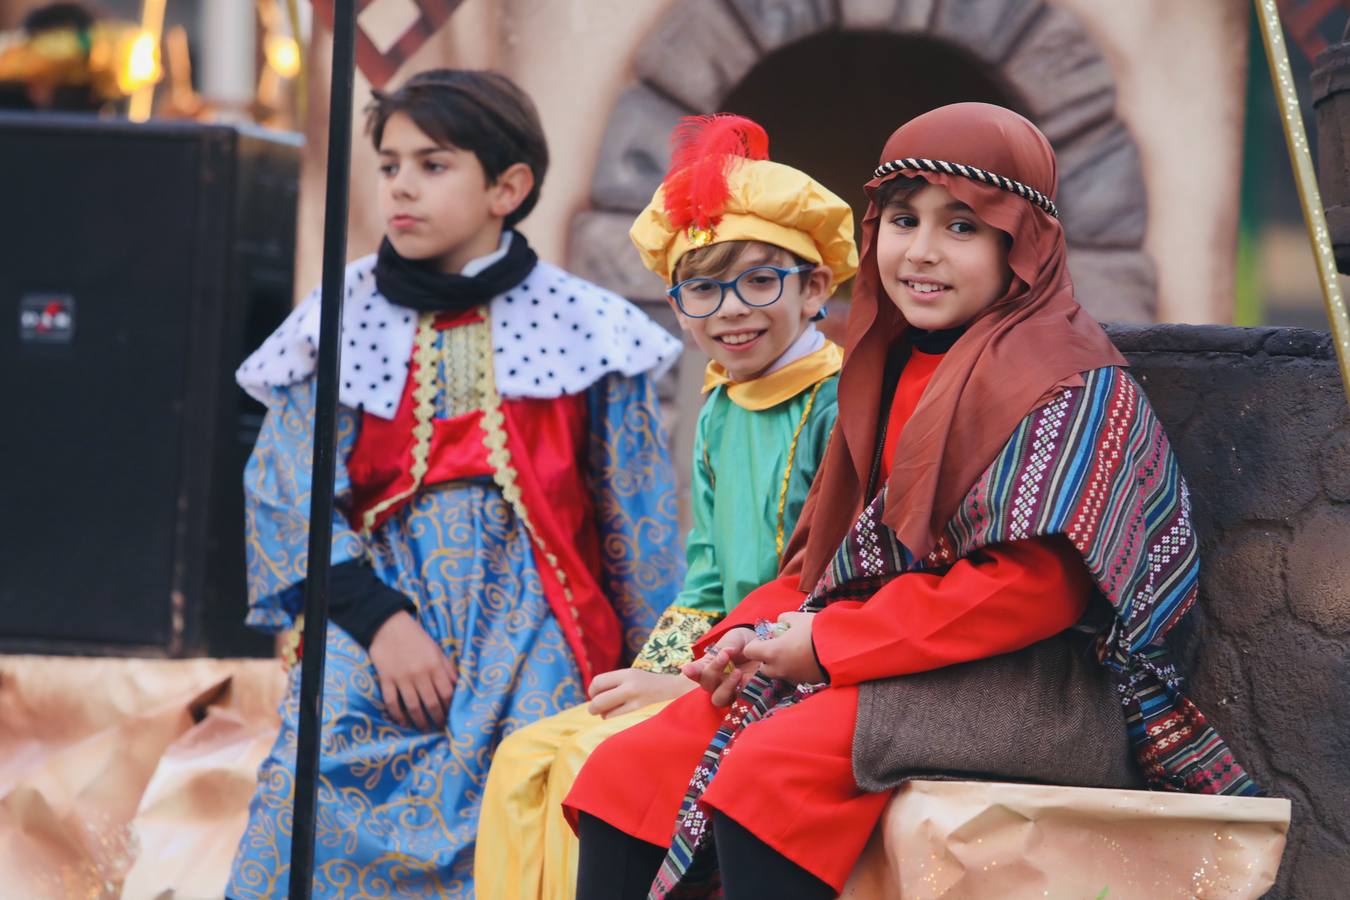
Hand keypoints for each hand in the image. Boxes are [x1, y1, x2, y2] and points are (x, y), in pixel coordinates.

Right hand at [367, 611, 455, 730]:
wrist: (389, 625)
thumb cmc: (416, 637)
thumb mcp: (437, 650)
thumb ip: (447, 668)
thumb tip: (458, 687)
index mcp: (435, 666)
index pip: (447, 693)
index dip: (451, 707)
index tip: (453, 716)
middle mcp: (420, 674)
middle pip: (431, 703)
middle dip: (437, 718)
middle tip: (440, 728)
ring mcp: (402, 677)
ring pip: (413, 706)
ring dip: (419, 721)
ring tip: (424, 729)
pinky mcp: (386, 679)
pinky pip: (392, 701)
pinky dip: (397, 714)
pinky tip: (402, 722)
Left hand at [587, 668, 693, 717]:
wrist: (674, 689)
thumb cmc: (647, 683)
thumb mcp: (632, 675)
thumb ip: (614, 682)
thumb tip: (592, 694)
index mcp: (627, 673)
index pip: (598, 681)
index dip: (591, 690)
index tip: (593, 695)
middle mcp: (631, 684)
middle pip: (599, 698)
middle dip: (592, 706)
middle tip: (593, 709)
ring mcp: (636, 698)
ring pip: (605, 709)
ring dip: (600, 712)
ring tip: (603, 712)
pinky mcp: (640, 709)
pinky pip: (615, 716)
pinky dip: (609, 716)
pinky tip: (611, 715)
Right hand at [680, 627, 760, 706]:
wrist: (763, 649)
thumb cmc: (742, 643)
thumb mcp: (734, 639)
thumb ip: (727, 646)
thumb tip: (724, 652)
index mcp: (708, 666)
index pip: (695, 671)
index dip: (691, 671)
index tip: (687, 669)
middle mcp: (715, 682)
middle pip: (707, 684)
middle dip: (714, 669)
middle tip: (725, 654)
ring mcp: (729, 692)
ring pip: (719, 699)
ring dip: (726, 686)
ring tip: (738, 672)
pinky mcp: (745, 697)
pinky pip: (740, 702)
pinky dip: (743, 692)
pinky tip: (748, 680)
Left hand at [742, 612, 824, 684]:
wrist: (840, 650)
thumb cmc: (815, 631)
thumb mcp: (797, 618)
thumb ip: (784, 619)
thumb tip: (781, 622)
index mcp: (772, 652)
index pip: (749, 651)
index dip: (756, 644)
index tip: (767, 638)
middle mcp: (779, 668)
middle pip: (763, 667)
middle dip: (768, 658)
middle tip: (780, 646)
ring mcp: (792, 677)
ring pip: (779, 673)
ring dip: (782, 664)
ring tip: (796, 651)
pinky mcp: (805, 682)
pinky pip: (793, 676)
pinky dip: (795, 669)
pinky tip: (807, 658)